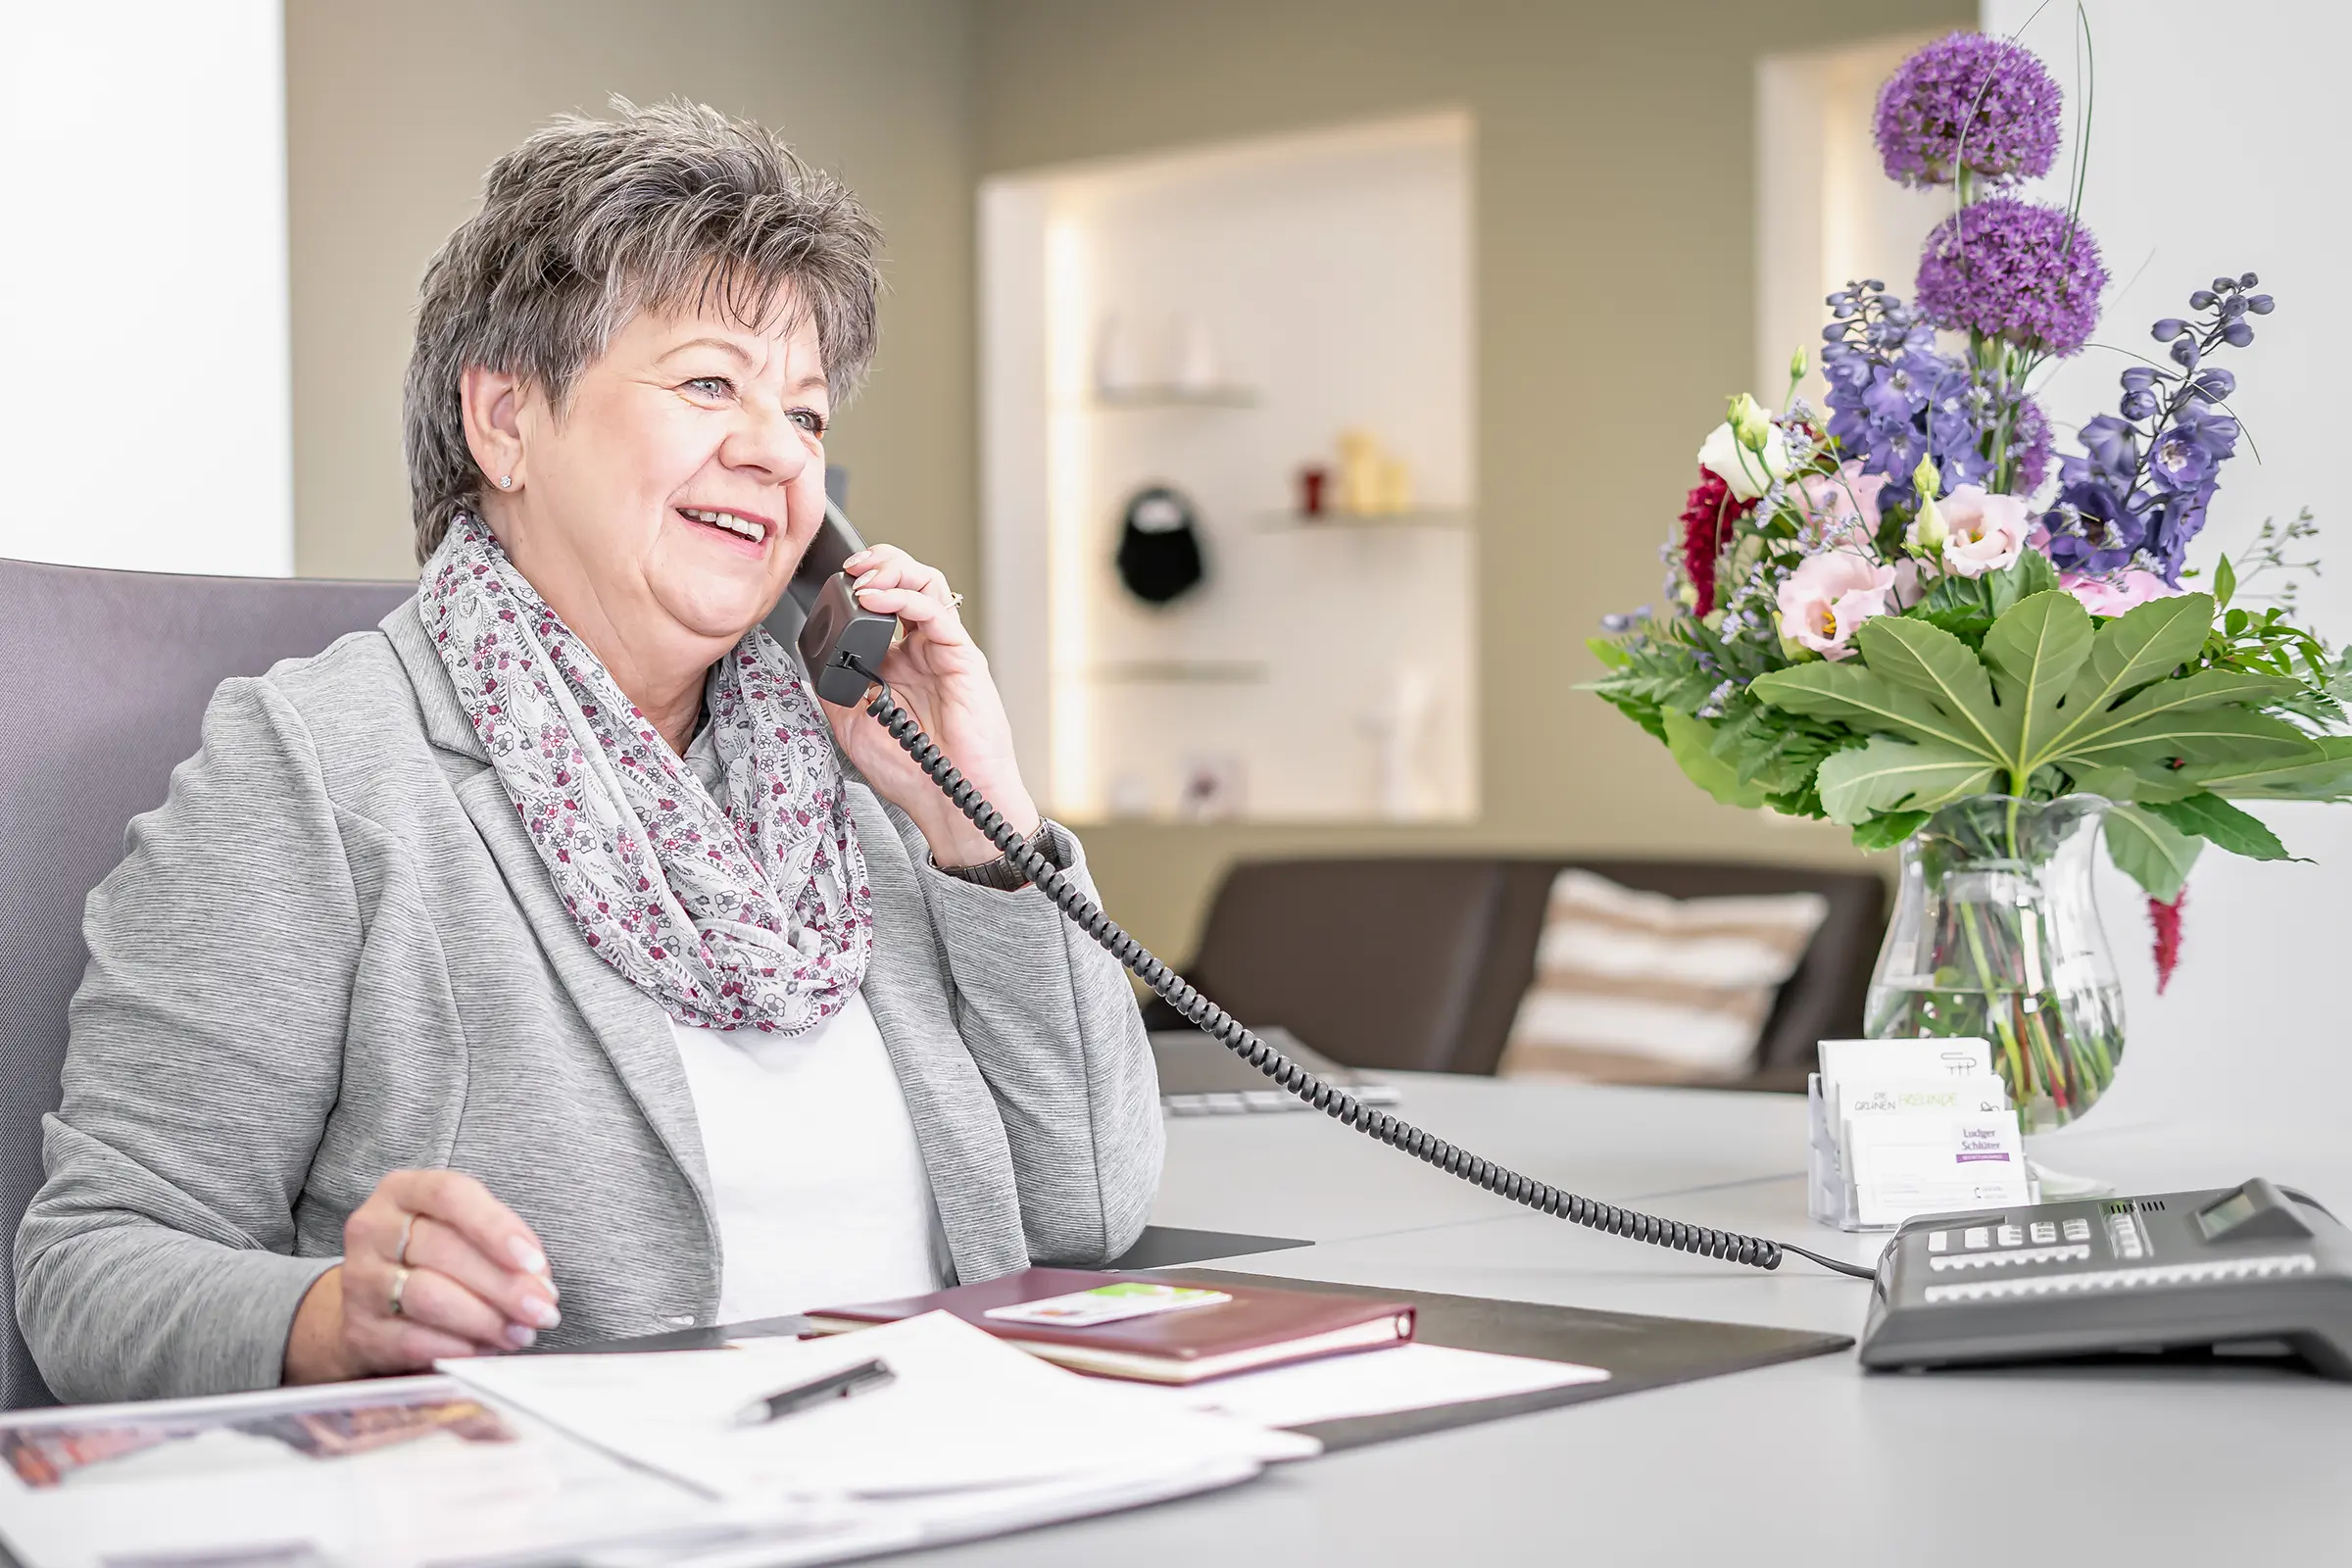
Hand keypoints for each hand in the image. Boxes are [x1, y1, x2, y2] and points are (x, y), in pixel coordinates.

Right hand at [283, 1169, 560, 1383]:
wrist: (373, 1302)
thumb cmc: (432, 1257)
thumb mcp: (463, 1231)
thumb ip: (501, 1247)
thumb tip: (538, 1287)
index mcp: (402, 1191)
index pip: (450, 1195)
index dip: (496, 1227)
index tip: (534, 1262)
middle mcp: (373, 1229)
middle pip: (443, 1250)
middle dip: (504, 1285)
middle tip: (541, 1309)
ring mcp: (360, 1280)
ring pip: (429, 1296)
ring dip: (485, 1319)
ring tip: (520, 1332)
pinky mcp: (359, 1329)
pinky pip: (413, 1340)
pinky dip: (458, 1347)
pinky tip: (485, 1349)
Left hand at [819, 544, 1040, 866]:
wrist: (949, 802)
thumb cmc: (913, 772)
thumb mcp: (853, 727)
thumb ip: (835, 690)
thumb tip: (815, 659)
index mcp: (899, 662)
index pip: (884, 603)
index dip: (860, 584)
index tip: (833, 585)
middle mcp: (923, 649)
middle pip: (908, 581)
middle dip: (879, 563)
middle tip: (851, 569)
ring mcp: (944, 650)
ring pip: (927, 584)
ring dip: (894, 571)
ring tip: (865, 578)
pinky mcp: (963, 658)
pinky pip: (937, 613)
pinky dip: (905, 599)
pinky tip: (878, 601)